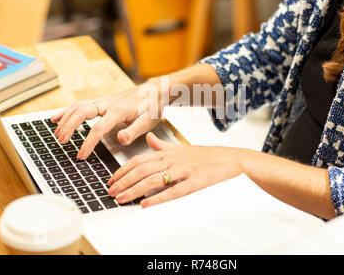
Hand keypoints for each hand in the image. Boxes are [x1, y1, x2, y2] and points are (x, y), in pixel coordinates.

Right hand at [50, 81, 162, 159]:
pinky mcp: (101, 101)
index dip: (88, 143)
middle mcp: (107, 104)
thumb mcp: (147, 122)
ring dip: (65, 120)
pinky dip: (66, 111)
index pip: (99, 128)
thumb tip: (121, 139)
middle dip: (69, 127)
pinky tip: (55, 118)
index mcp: (118, 111)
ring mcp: (103, 101)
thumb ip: (133, 131)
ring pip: (77, 107)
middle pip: (81, 112)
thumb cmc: (151, 108)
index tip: (81, 155)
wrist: (154, 92)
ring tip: (57, 135)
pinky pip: (79, 105)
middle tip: (62, 142)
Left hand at [107, 132, 246, 207]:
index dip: (122, 171)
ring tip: (121, 199)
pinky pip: (174, 191)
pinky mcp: (195, 182)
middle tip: (110, 192)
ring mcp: (184, 170)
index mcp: (169, 152)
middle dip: (123, 181)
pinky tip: (146, 204)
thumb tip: (149, 139)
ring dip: (134, 190)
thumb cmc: (208, 157)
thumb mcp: (183, 148)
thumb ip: (163, 145)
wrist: (233, 160)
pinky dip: (158, 198)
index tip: (111, 180)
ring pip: (153, 180)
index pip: (139, 160)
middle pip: (141, 169)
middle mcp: (173, 159)